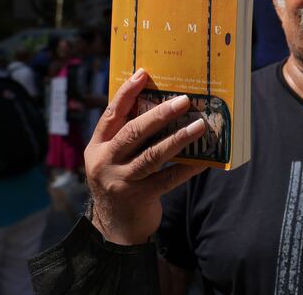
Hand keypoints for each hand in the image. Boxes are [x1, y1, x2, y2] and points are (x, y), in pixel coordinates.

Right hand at [84, 68, 206, 244]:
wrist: (116, 228)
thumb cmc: (122, 182)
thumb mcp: (113, 159)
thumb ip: (127, 136)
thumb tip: (161, 105)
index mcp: (97, 147)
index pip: (111, 115)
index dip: (127, 93)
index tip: (143, 74)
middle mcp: (105, 162)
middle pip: (134, 132)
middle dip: (160, 114)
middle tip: (184, 100)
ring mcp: (121, 181)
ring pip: (153, 155)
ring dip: (179, 138)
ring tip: (200, 125)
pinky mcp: (139, 197)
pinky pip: (169, 178)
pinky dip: (188, 168)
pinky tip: (205, 159)